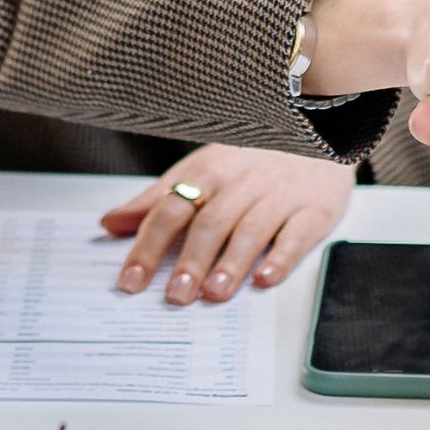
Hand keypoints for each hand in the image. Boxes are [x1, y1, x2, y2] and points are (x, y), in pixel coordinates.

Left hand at [102, 146, 356, 301]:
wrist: (317, 133)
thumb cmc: (252, 159)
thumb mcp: (201, 168)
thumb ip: (157, 198)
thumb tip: (111, 223)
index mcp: (209, 172)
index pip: (171, 209)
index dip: (148, 245)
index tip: (131, 280)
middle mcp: (243, 182)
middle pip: (211, 222)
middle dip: (191, 260)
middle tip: (175, 295)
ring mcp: (280, 195)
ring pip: (252, 230)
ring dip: (231, 264)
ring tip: (214, 294)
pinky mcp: (314, 209)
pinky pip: (297, 234)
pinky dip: (282, 258)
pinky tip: (265, 279)